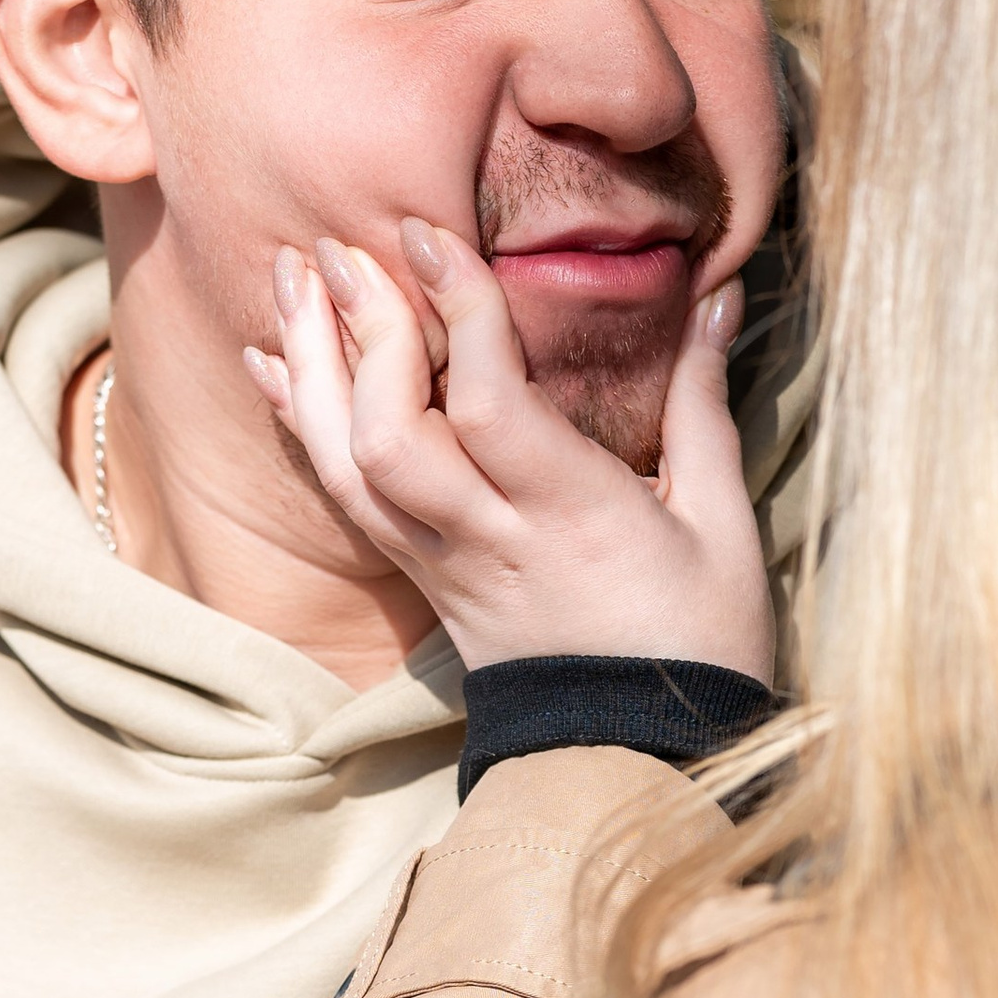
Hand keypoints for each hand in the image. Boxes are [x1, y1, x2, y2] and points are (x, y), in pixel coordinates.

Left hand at [246, 222, 775, 682]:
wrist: (639, 762)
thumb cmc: (699, 644)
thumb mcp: (722, 526)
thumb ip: (702, 405)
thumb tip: (714, 298)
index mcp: (574, 519)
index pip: (490, 406)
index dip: (456, 315)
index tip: (429, 235)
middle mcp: (492, 542)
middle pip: (391, 438)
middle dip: (357, 334)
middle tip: (337, 245)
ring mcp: (445, 567)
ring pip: (349, 468)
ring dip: (310, 367)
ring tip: (289, 278)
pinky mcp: (423, 581)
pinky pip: (344, 498)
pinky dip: (302, 424)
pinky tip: (275, 361)